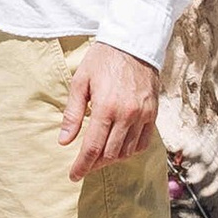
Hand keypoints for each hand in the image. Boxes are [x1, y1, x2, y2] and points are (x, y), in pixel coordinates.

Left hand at [60, 40, 158, 177]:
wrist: (133, 43)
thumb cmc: (102, 59)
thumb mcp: (80, 81)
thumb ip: (73, 113)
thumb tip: (64, 141)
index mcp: (106, 108)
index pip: (92, 148)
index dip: (82, 165)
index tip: (73, 175)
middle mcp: (127, 115)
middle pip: (110, 154)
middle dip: (94, 165)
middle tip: (84, 166)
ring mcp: (143, 115)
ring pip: (127, 152)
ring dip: (112, 159)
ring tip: (99, 158)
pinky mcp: (153, 113)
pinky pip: (143, 142)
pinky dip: (130, 151)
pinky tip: (120, 149)